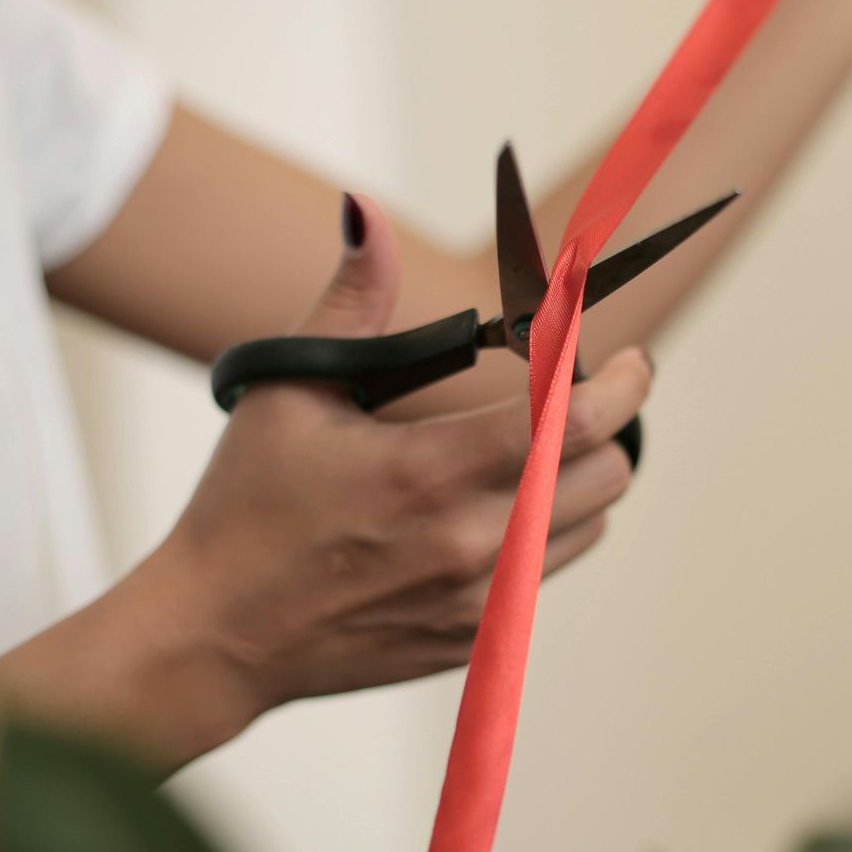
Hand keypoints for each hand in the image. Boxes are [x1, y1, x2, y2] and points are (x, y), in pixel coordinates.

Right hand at [127, 195, 650, 749]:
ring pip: (593, 525)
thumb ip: (349, 300)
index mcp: (426, 472)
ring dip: (582, 477)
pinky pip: (551, 573)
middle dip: (606, 422)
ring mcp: (478, 601)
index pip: (570, 422)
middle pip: (606, 472)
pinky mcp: (475, 640)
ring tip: (537, 449)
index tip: (632, 358)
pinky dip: (549, 531)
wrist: (219, 633)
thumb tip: (366, 211)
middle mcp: (468, 542)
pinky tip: (501, 508)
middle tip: (574, 394)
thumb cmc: (245, 507)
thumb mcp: (288, 391)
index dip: (623, 383)